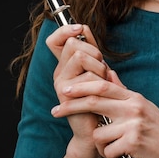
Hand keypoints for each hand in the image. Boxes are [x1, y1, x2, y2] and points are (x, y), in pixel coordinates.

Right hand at [46, 24, 111, 154]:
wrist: (97, 130)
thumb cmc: (101, 100)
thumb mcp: (98, 70)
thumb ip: (91, 49)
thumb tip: (83, 27)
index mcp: (65, 65)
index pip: (55, 40)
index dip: (65, 30)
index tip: (79, 28)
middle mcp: (59, 72)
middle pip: (73, 44)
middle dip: (94, 52)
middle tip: (101, 69)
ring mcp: (60, 83)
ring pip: (80, 56)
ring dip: (99, 67)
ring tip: (103, 82)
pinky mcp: (66, 94)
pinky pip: (88, 76)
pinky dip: (102, 81)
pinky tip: (103, 93)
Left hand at [47, 25, 158, 157]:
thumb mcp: (144, 107)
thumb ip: (125, 92)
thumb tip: (109, 73)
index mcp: (134, 98)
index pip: (103, 85)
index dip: (81, 86)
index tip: (64, 89)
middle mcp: (133, 108)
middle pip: (94, 101)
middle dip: (71, 106)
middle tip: (55, 110)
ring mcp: (134, 125)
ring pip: (99, 134)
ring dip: (100, 148)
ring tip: (112, 153)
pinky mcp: (134, 143)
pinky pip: (109, 151)